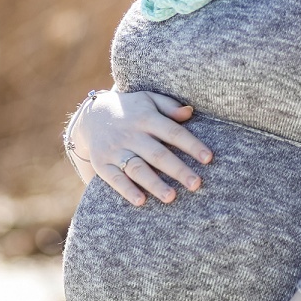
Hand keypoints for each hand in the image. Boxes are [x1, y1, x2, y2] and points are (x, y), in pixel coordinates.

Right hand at [73, 89, 212, 206]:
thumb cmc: (131, 109)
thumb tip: (190, 112)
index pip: (173, 132)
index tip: (208, 158)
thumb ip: (169, 106)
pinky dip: (127, 190)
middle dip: (178, 169)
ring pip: (137, 168)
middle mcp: (131, 134)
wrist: (92, 115)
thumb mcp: (149, 100)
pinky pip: (115, 179)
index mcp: (146, 118)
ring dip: (154, 183)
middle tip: (196, 184)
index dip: (191, 145)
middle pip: (157, 154)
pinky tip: (141, 201)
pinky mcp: (102, 163)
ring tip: (171, 197)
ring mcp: (115, 150)